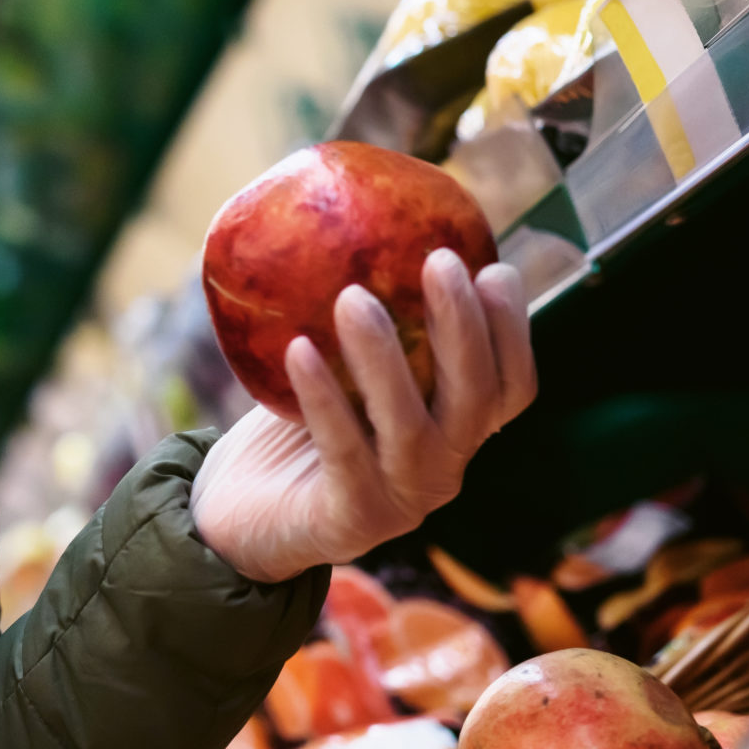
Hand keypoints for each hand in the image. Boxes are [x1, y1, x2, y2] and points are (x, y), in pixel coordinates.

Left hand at [191, 250, 534, 583]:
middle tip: (439, 261)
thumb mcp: (339, 374)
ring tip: (353, 296)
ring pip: (411, 426)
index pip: (510, 388)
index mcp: (452, 434)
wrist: (234, 518)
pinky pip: (342, 448)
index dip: (513, 332)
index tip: (495, 268)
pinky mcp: (352, 520)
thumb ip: (371, 327)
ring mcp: (403, 500)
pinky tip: (299, 349)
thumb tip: (368, 228)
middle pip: (474, 399)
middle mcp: (442, 469)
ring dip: (386, 357)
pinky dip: (324, 397)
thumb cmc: (290, 434)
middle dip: (464, 327)